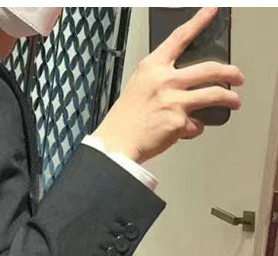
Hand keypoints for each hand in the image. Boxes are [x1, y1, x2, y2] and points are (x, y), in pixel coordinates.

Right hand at [92, 7, 243, 163]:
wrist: (114, 146)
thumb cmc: (123, 121)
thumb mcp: (137, 87)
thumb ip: (159, 79)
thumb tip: (183, 81)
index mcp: (152, 68)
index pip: (180, 37)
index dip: (199, 21)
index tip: (213, 10)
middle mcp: (165, 81)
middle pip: (210, 69)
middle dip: (231, 72)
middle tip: (237, 76)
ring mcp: (174, 101)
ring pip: (214, 94)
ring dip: (229, 98)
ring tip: (234, 102)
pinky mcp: (179, 122)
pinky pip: (196, 124)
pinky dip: (194, 129)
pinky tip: (186, 131)